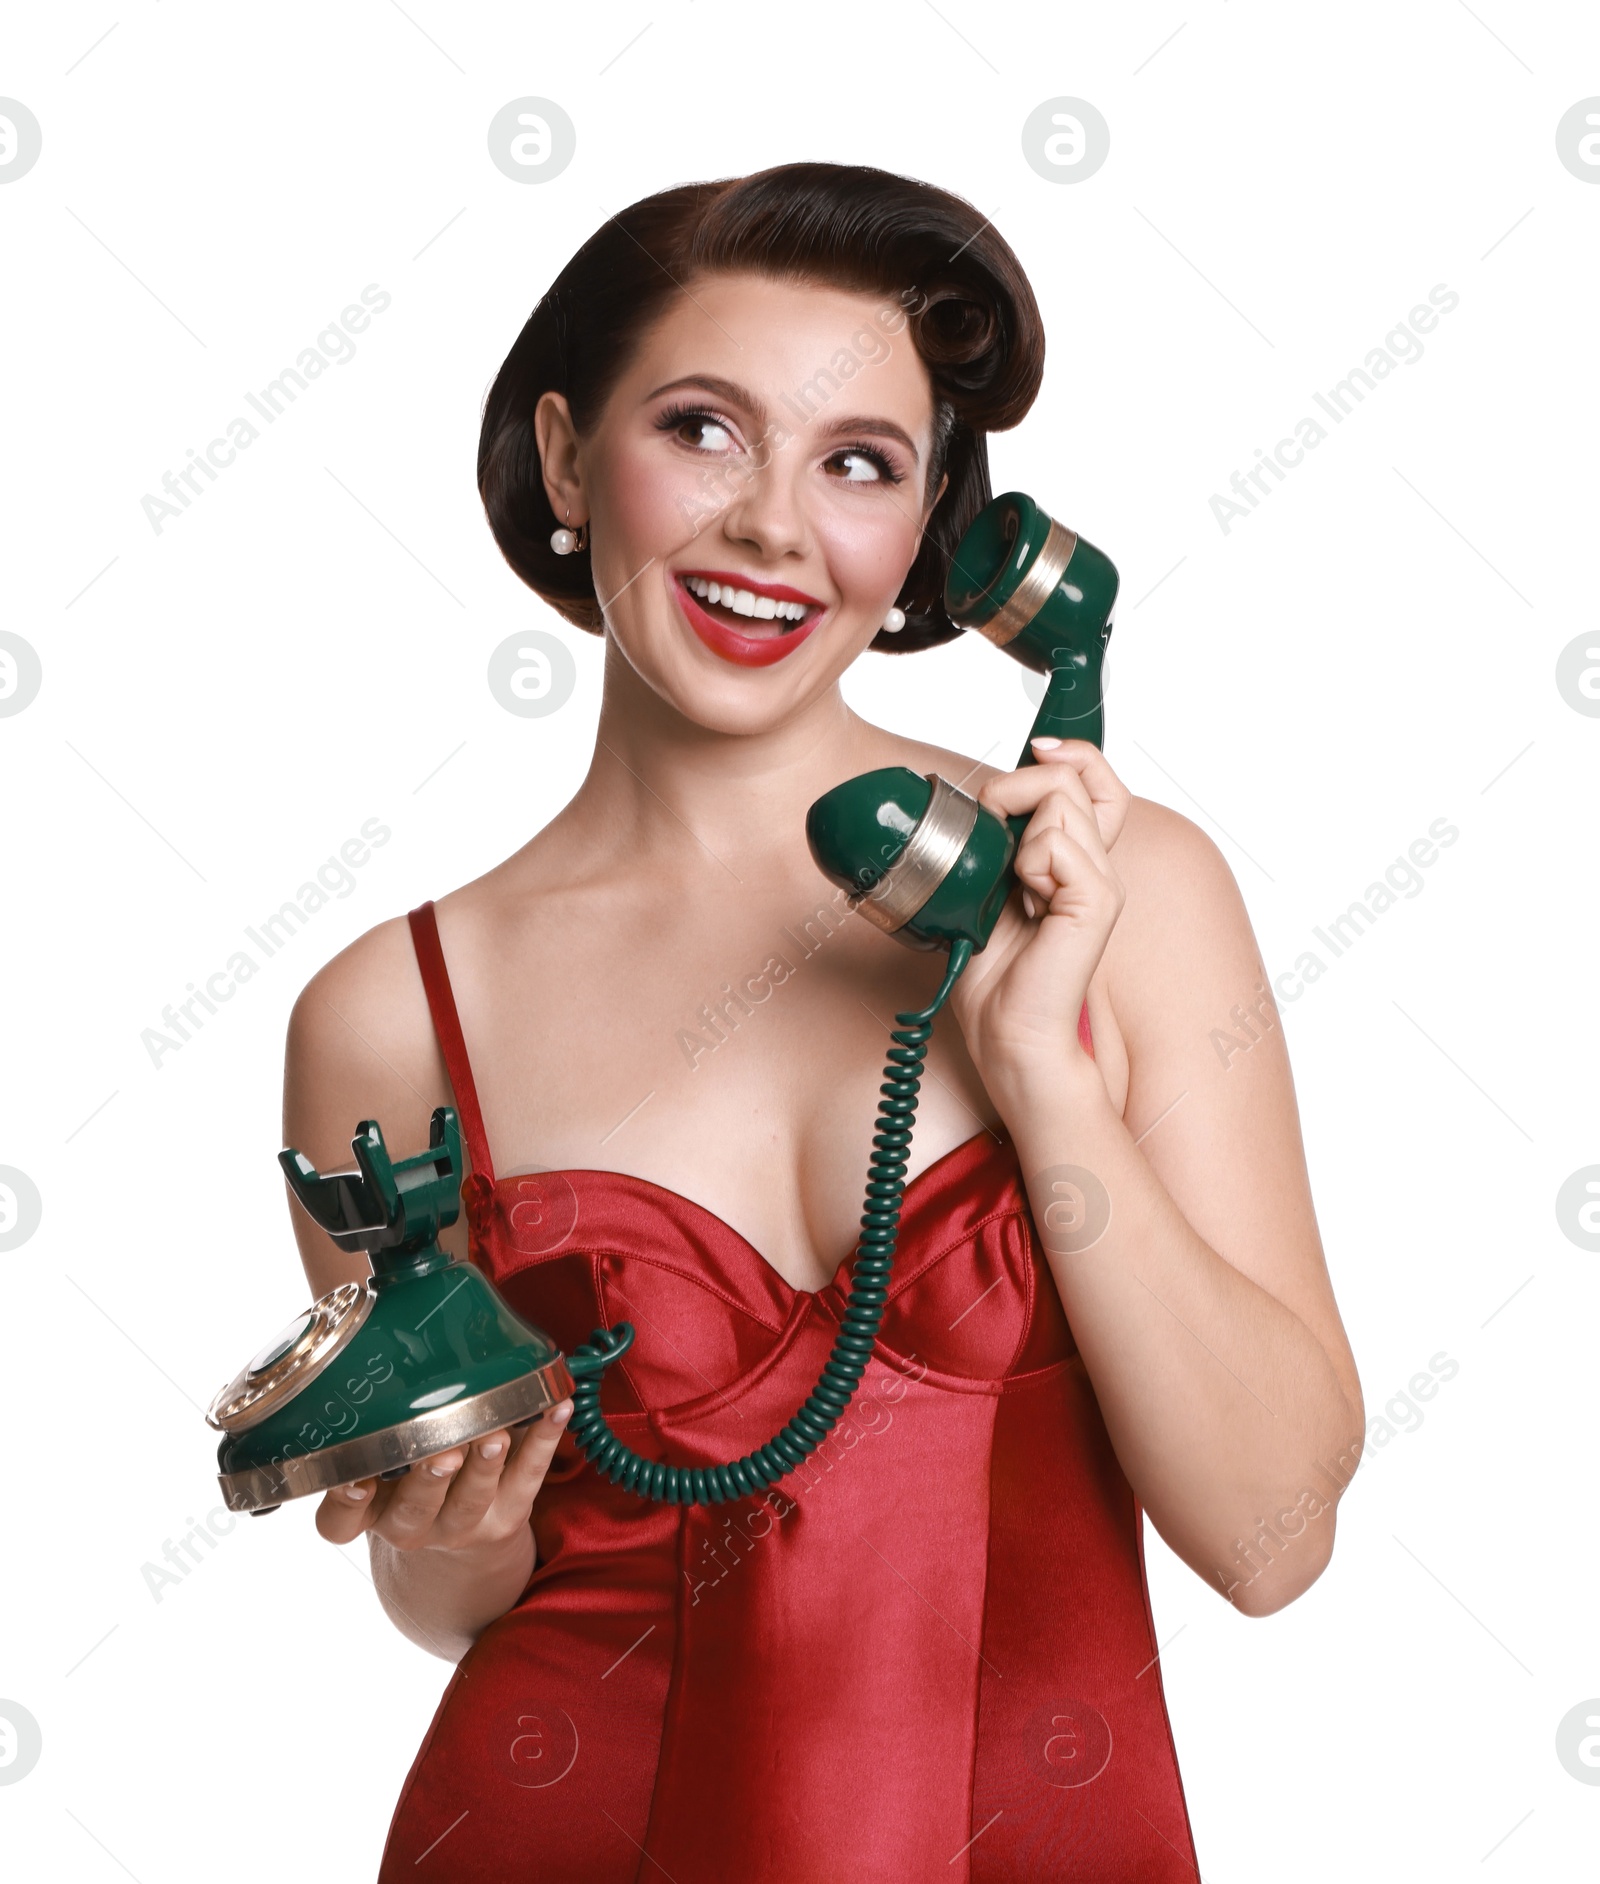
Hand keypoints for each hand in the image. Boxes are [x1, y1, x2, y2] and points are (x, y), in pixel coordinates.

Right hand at [313, 1398, 572, 1554]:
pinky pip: (528, 1476)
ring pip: (471, 1498)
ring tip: (495, 1434)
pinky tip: (555, 1408)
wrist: (461, 1530)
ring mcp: (460, 1524)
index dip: (344, 1504)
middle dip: (429, 1478)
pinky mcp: (506, 1514)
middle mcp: (409, 1523)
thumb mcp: (383, 1452)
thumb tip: (388, 1328)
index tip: (353, 1477)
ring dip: (485, 1465)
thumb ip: (377, 1411)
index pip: (339, 1521)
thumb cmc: (414, 1469)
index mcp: (369, 1508)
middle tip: (443, 1451)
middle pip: (414, 1510)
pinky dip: (544, 1440)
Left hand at [947, 738, 1129, 1099]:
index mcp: (1077, 859)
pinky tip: (1028, 904)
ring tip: (1014, 891)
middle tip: (993, 841)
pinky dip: (1028, 865)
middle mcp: (1098, 865)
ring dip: (1017, 836)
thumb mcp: (987, 887)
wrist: (1007, 1033)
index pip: (1096, 779)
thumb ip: (1001, 842)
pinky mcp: (1098, 901)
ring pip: (1060, 802)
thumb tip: (989, 794)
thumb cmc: (995, 973)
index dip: (1070, 753)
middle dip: (1014, 789)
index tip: (1035, 748)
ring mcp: (1103, 882)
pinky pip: (1055, 843)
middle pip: (1071, 778)